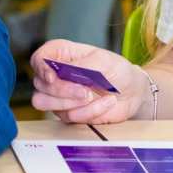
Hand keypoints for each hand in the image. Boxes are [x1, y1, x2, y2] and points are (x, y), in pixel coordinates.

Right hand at [30, 39, 150, 123]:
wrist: (134, 93)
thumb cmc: (118, 70)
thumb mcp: (102, 61)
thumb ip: (78, 66)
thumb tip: (57, 73)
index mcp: (63, 55)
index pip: (38, 58)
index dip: (41, 68)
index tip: (53, 77)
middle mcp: (57, 75)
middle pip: (39, 84)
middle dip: (62, 90)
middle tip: (85, 91)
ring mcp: (60, 95)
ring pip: (43, 102)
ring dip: (69, 103)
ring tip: (91, 97)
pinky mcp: (69, 112)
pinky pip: (67, 117)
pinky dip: (88, 112)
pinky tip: (106, 103)